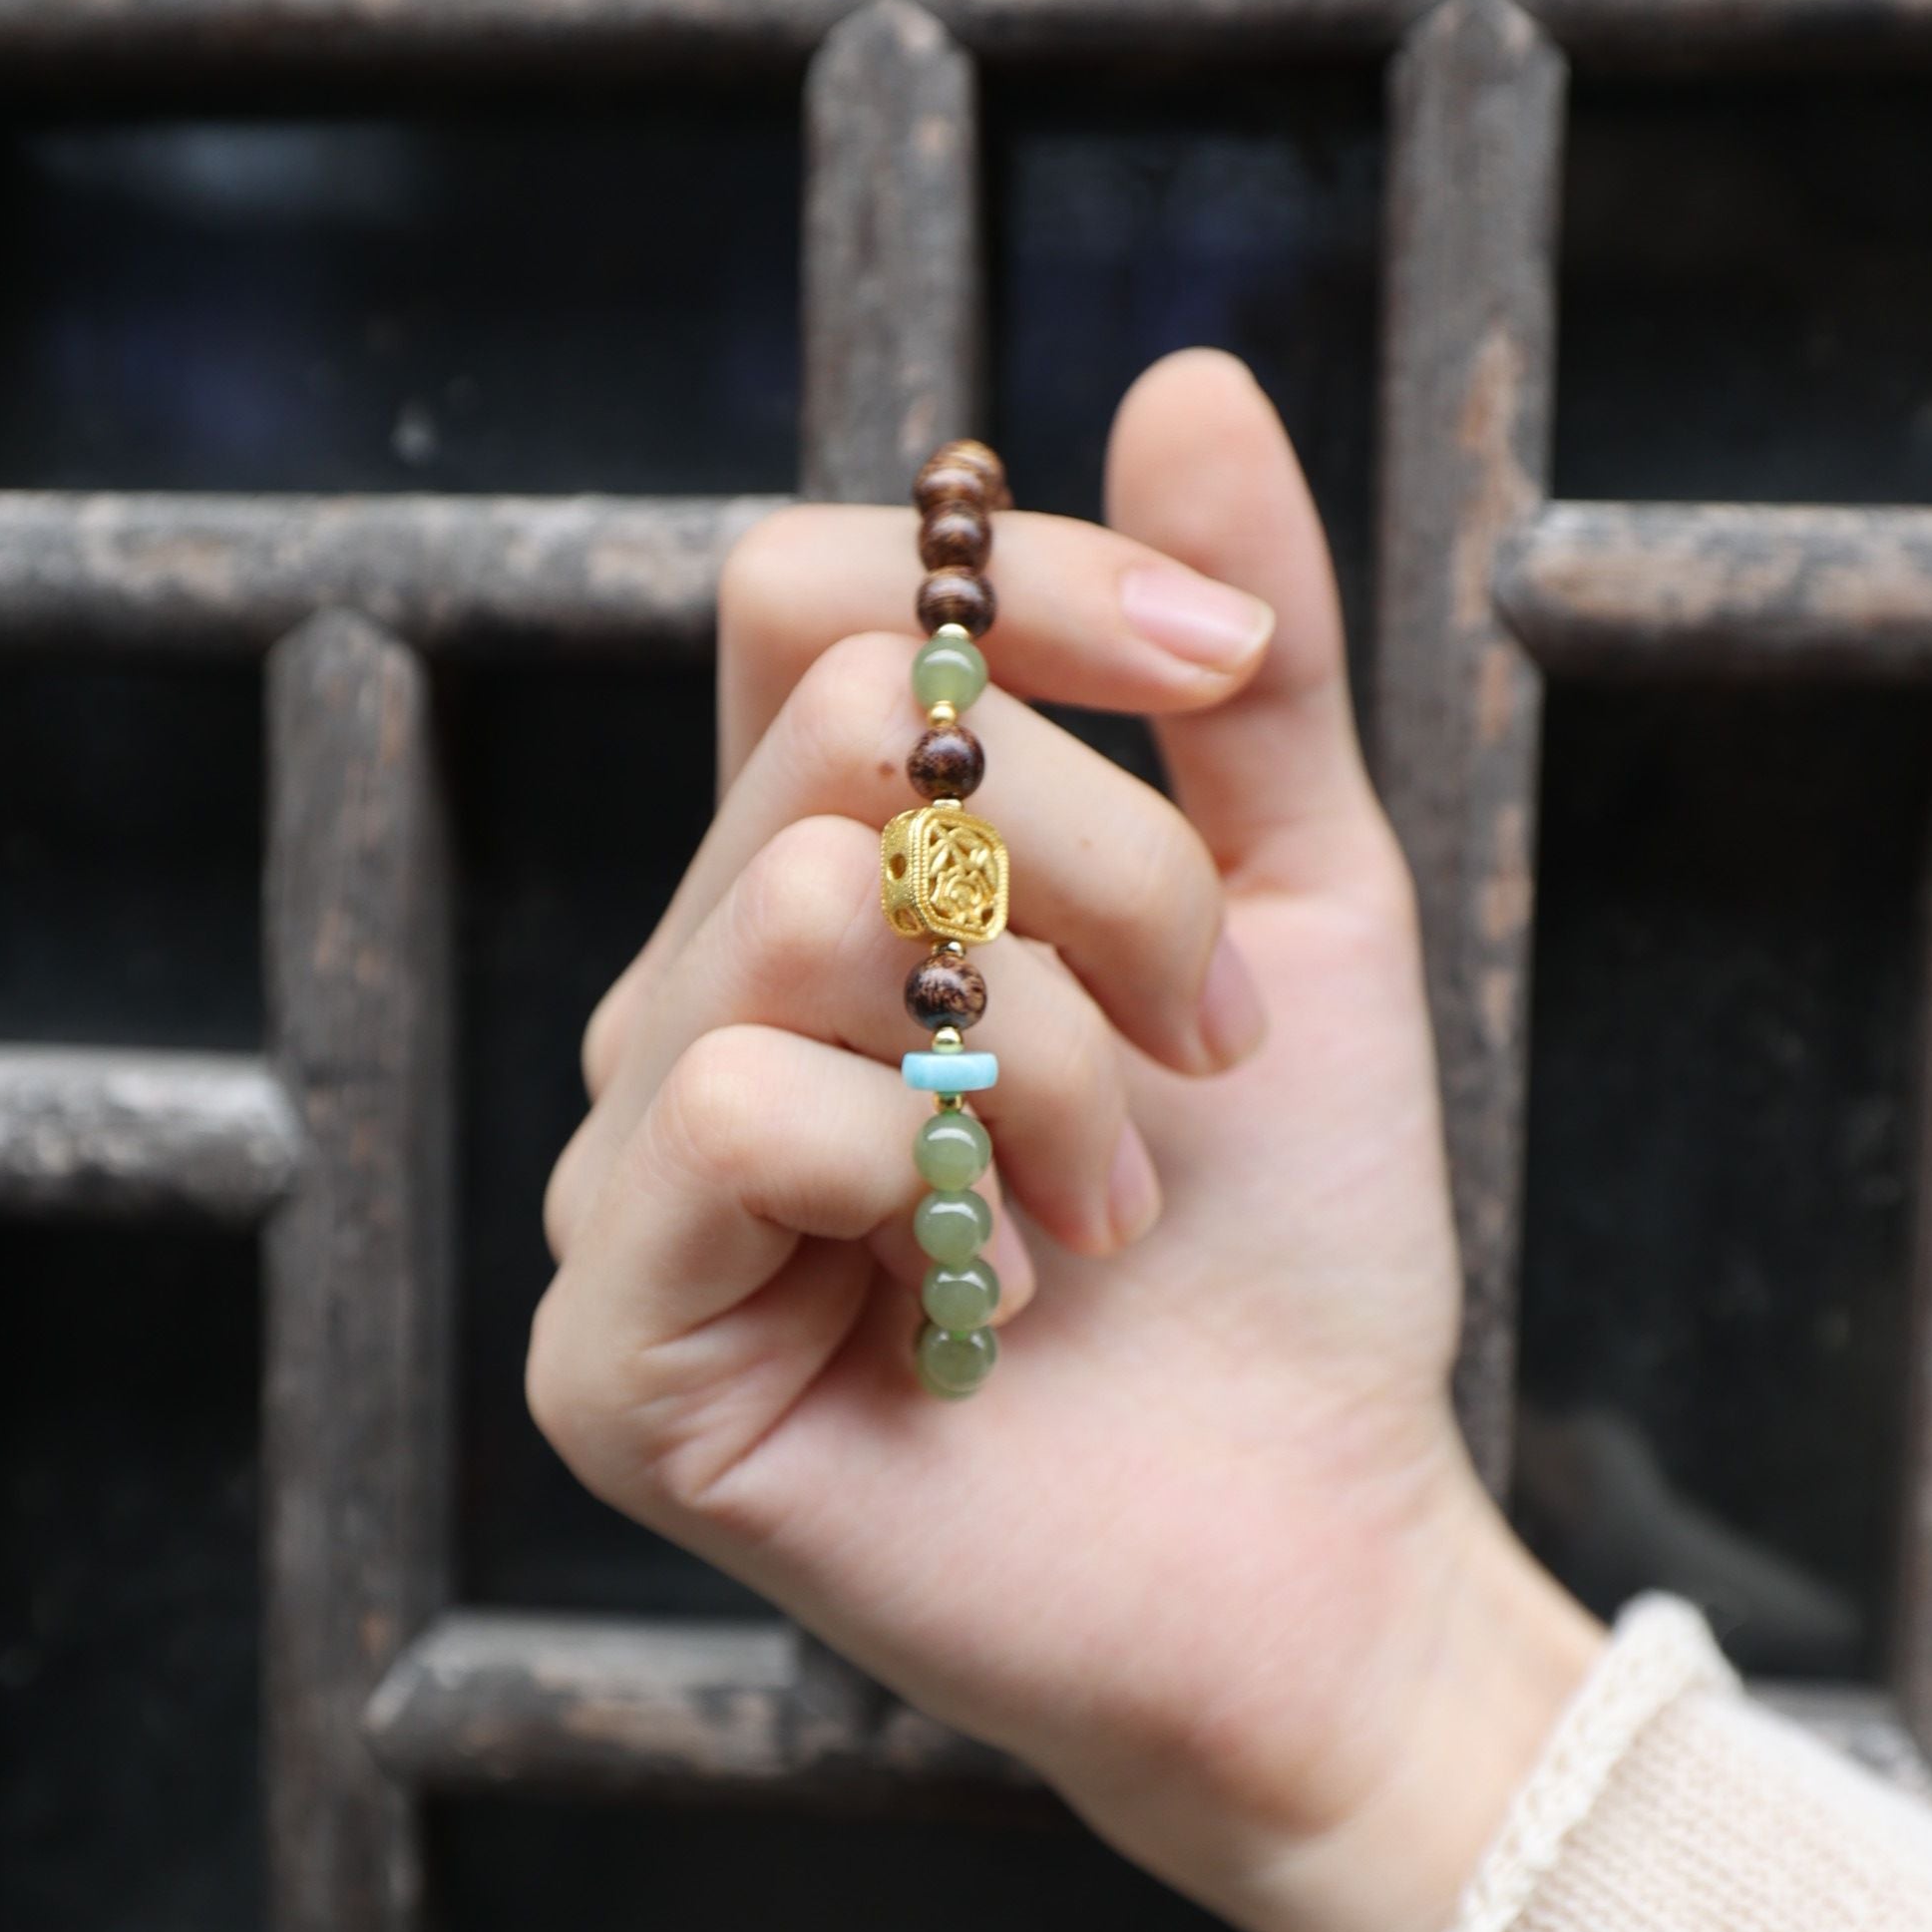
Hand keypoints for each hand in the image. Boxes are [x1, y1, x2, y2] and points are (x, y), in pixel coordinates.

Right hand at [531, 352, 1599, 1931]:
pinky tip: (990, 1307)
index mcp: (814, 889)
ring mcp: (627, 1180)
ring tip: (1112, 1211)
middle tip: (1217, 1054)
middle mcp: (689, 1007)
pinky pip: (719, 1115)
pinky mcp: (609, 1352)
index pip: (803, 601)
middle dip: (1102, 873)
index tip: (1226, 678)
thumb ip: (1238, 669)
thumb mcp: (1303, 911)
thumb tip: (1182, 378)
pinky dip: (911, 1183)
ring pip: (792, 917)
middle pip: (829, 747)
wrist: (1322, 1553)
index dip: (1013, 586)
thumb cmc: (1293, 1253)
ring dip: (1040, 1059)